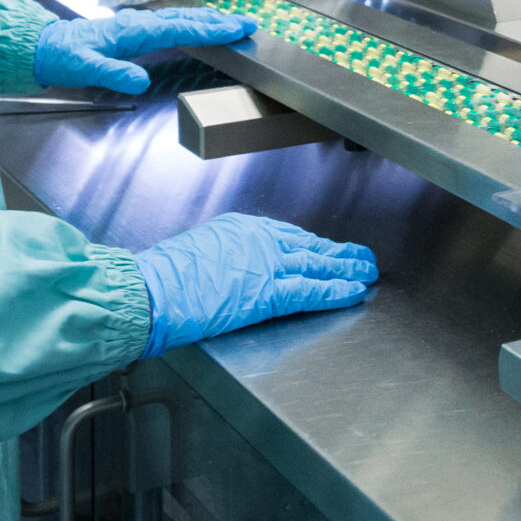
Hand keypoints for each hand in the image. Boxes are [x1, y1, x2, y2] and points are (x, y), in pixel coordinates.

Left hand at [33, 6, 256, 92]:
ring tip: (233, 23)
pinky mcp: (135, 30)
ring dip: (209, 20)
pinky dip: (192, 23)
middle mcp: (139, 22)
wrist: (46, 47)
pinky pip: (171, 23)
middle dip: (219, 21)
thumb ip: (111, 73)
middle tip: (248, 23)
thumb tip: (138, 80)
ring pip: (181, 18)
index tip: (235, 30)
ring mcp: (137, 24)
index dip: (209, 30)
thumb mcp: (83, 68)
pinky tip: (199, 26)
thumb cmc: (63, 57)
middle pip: (187, 18)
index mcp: (133, 30)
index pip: (180, 28)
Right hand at [132, 214, 376, 355]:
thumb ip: (225, 258)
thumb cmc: (165, 277)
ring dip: (346, 268)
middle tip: (361, 256)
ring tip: (367, 271)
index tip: (326, 248)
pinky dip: (335, 290)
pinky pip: (310, 290)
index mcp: (241, 228)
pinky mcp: (268, 292)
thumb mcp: (198, 252)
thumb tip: (231, 271)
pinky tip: (353, 291)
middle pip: (308, 245)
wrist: (153, 290)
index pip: (286, 235)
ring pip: (317, 264)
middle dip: (338, 252)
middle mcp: (259, 240)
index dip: (311, 245)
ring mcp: (265, 264)